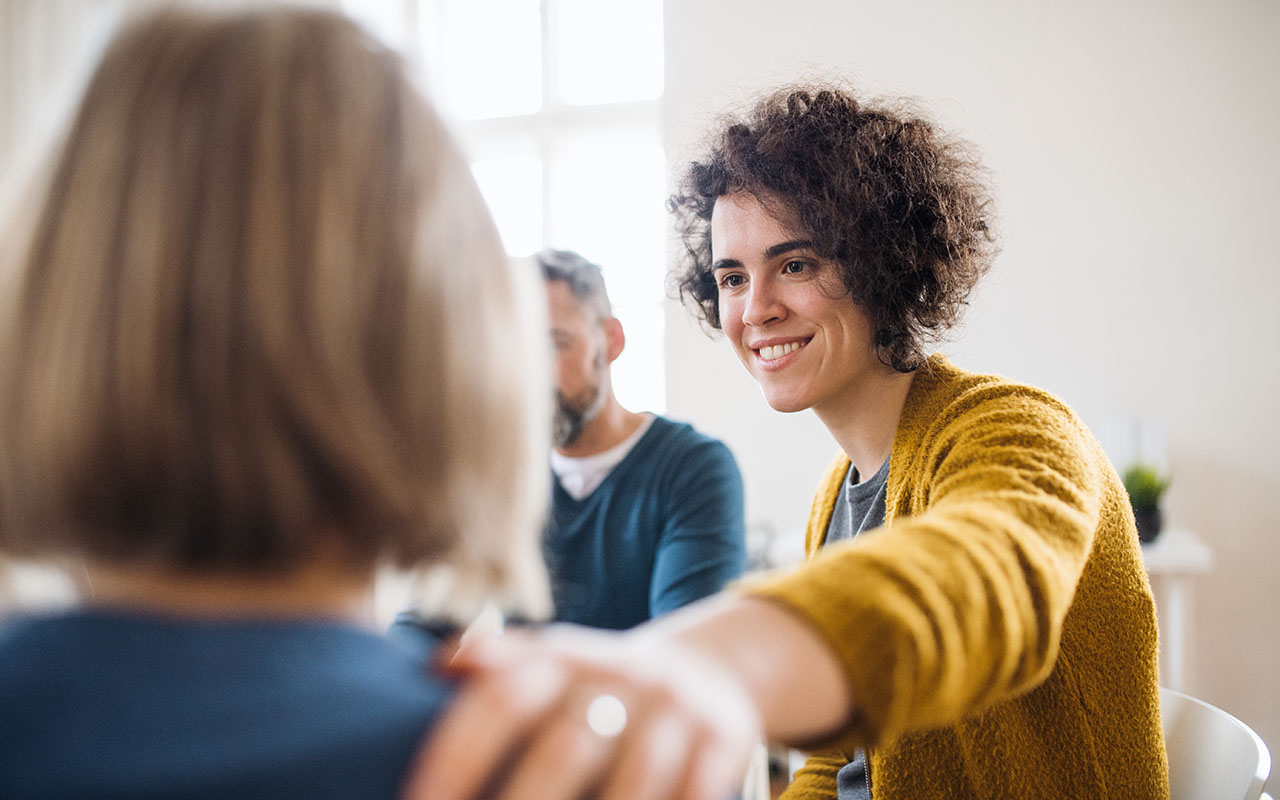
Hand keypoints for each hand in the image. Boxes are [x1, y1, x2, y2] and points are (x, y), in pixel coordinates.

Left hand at [402, 623, 761, 799]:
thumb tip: (433, 667)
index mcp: (561, 658)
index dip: (455, 757)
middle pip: (562, 749)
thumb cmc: (599, 686)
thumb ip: (497, 665)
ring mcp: (673, 709)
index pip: (499, 701)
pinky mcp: (723, 740)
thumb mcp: (552, 662)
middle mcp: (618, 676)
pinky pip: (693, 798)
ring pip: (631, 788)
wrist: (707, 669)